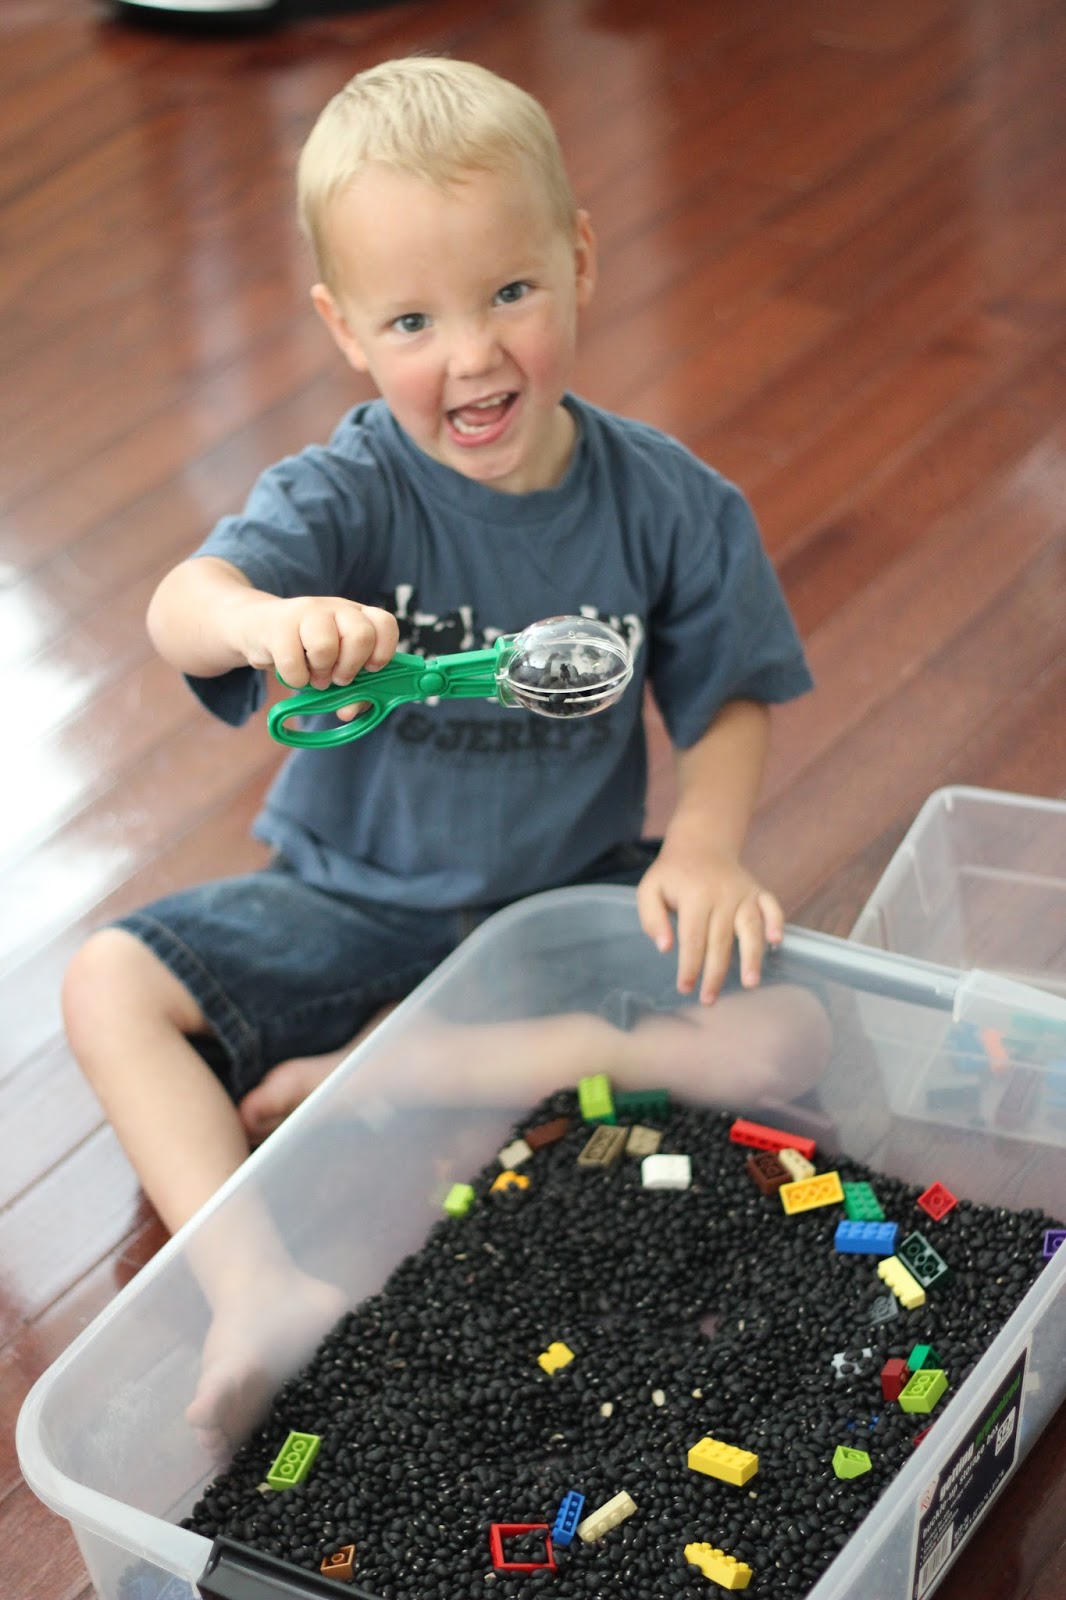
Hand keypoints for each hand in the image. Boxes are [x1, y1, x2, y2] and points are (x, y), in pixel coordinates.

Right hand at [227, 594, 398, 698]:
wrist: (256, 628)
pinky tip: (294, 673)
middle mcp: (336, 608)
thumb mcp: (334, 668)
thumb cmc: (305, 652)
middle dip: (350, 666)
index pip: (385, 623)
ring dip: (320, 673)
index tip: (370, 670)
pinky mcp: (278, 624)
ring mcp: (307, 612)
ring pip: (325, 646)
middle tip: (338, 678)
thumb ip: (352, 693)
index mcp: (357, 616)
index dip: (383, 651)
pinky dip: (295, 678)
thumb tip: (349, 711)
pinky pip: (292, 661)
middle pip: (360, 635)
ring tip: (314, 675)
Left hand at [635, 831, 783, 1003]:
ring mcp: (743, 892)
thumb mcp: (649, 890)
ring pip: (750, 927)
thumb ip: (652, 919)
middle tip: (709, 999)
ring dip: (752, 956)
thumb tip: (665, 948)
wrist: (701, 843)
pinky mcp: (758, 891)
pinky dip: (777, 923)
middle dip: (715, 973)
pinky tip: (777, 943)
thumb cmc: (673, 874)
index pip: (693, 938)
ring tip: (751, 983)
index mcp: (694, 895)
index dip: (690, 966)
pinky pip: (772, 907)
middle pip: (720, 940)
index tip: (685, 988)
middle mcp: (722, 894)